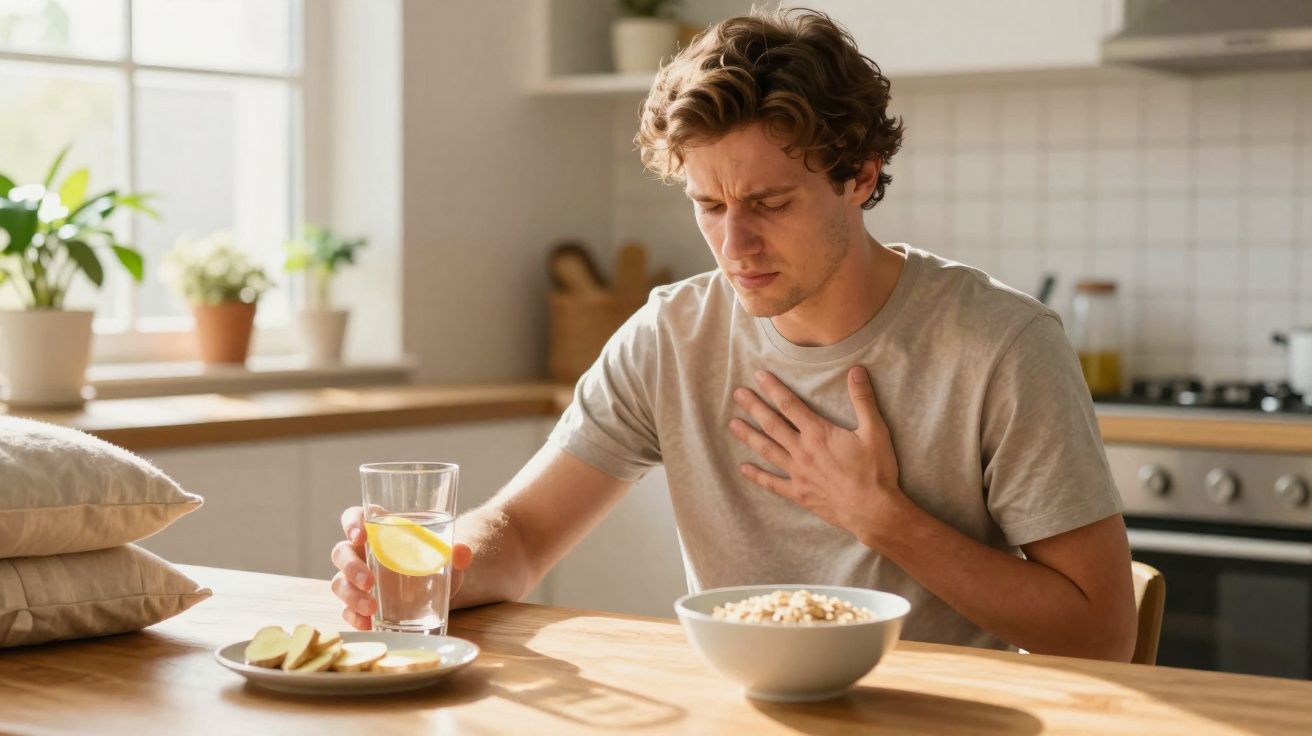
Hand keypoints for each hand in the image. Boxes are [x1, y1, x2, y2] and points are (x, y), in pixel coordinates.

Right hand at [330, 506, 473, 629]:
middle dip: (350, 566)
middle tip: (369, 581)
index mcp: (378, 531)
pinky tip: (368, 624)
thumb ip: (454, 553)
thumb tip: (462, 552)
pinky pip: (346, 609)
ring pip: (338, 582)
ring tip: (371, 608)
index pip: (355, 516)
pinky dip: (354, 616)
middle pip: (341, 552)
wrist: (436, 592)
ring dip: (351, 595)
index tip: (360, 535)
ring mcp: (355, 579)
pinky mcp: (357, 603)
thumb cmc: (432, 563)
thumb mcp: (445, 558)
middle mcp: (362, 552)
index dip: (352, 522)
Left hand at [729, 367, 903, 546]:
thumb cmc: (876, 471)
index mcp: (818, 433)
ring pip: (767, 450)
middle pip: (772, 424)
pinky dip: (757, 476)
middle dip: (754, 407)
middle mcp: (803, 451)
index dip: (773, 388)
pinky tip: (743, 468)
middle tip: (738, 394)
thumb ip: (863, 399)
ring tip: (732, 424)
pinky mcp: (799, 493)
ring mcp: (798, 473)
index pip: (789, 405)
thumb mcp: (875, 431)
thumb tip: (856, 370)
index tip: (758, 376)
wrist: (873, 511)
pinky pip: (772, 483)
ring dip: (749, 436)